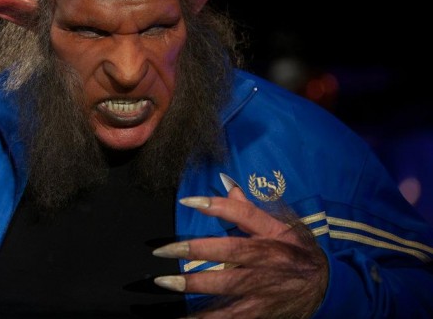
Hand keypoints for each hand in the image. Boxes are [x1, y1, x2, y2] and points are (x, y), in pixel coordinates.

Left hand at [153, 175, 327, 317]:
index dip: (217, 206)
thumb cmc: (299, 252)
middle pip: (228, 253)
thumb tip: (227, 186)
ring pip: (225, 287)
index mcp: (272, 237)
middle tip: (163, 250)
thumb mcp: (282, 227)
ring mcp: (262, 289)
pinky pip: (229, 318)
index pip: (243, 215)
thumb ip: (250, 210)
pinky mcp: (259, 312)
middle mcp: (267, 262)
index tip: (188, 201)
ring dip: (194, 286)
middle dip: (195, 251)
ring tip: (165, 284)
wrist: (328, 289)